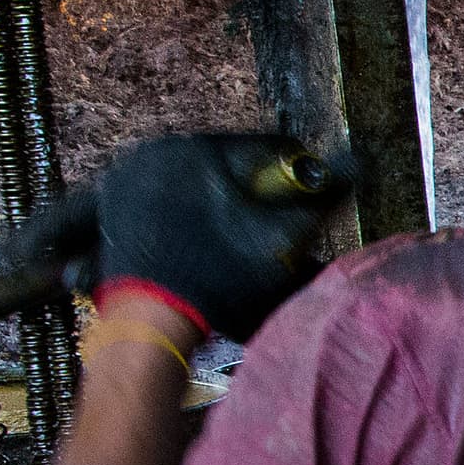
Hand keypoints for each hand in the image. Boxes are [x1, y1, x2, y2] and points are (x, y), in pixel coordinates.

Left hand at [92, 134, 348, 342]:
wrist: (151, 317)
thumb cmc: (219, 278)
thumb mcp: (280, 239)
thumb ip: (319, 200)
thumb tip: (356, 164)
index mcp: (201, 148)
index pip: (266, 148)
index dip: (294, 175)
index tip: (304, 201)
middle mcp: (157, 148)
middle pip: (224, 161)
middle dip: (248, 187)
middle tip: (264, 224)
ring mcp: (125, 173)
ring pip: (187, 175)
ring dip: (211, 196)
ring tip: (226, 233)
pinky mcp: (108, 200)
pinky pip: (151, 190)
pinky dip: (169, 205)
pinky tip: (182, 228)